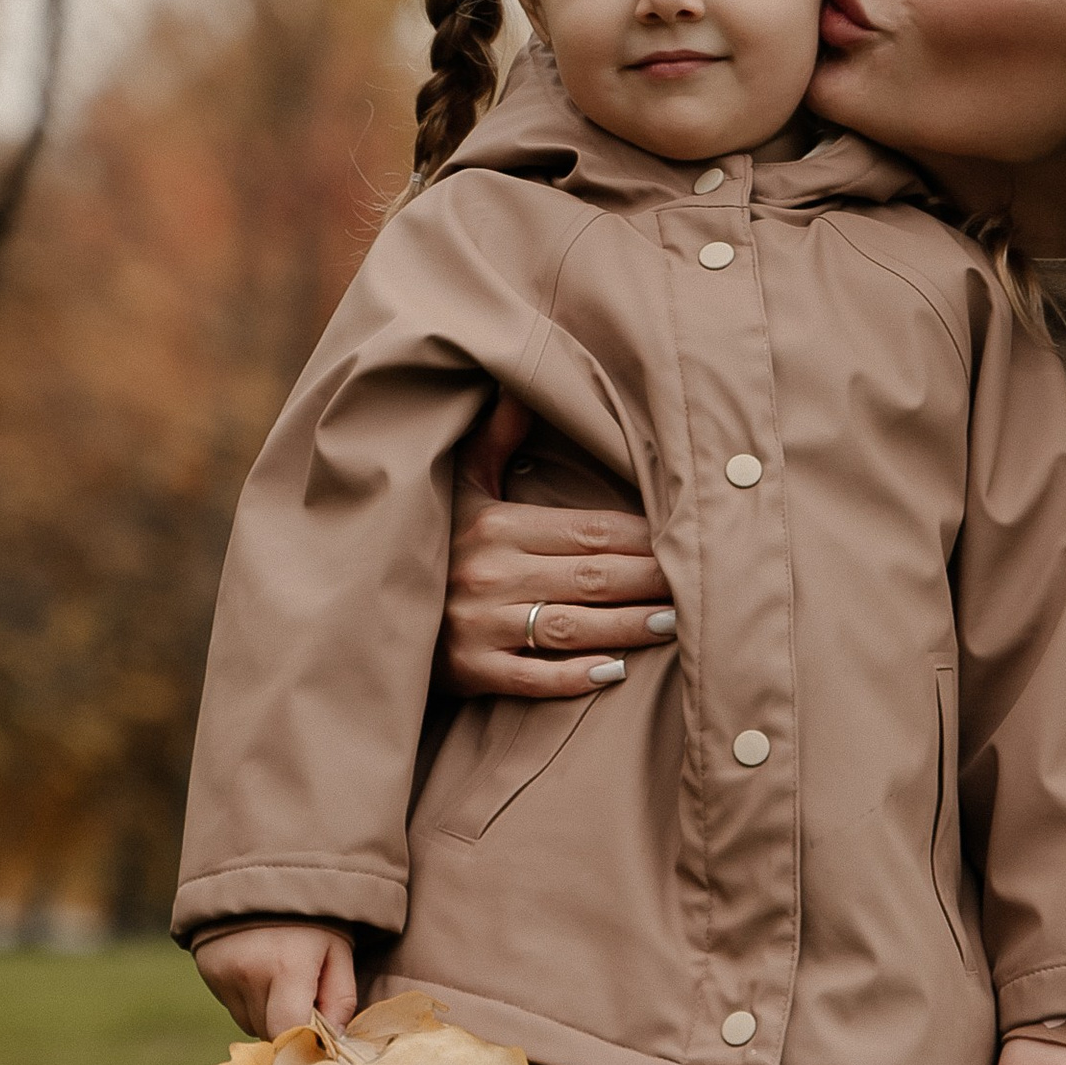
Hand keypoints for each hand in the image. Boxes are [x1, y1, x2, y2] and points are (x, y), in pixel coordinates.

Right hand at [196, 923, 357, 1042]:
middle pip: (269, 1032)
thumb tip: (332, 1041)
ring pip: (249, 1022)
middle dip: (290, 1028)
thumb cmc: (316, 914)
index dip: (303, 1044)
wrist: (267, 870)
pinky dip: (249, 1000)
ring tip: (282, 980)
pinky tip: (261, 971)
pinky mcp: (208, 970)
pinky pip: (233, 1005)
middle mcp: (248, 974)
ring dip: (268, 1015)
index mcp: (287, 968)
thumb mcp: (339, 952)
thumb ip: (340, 999)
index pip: (287, 1033)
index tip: (318, 1040)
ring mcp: (223, 973)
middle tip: (306, 1000)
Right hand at [442, 401, 673, 702]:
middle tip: (700, 583)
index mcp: (494, 525)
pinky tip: (616, 672)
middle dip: (650, 580)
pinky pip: (533, 677)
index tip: (683, 537)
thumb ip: (494, 441)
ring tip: (675, 623)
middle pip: (591, 578)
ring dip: (629, 626)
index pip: (587, 530)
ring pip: (571, 627)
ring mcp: (478, 626)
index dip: (640, 537)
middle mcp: (489, 574)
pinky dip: (575, 678)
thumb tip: (519, 386)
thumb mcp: (455, 487)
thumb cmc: (432, 545)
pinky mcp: (469, 673)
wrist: (366, 611)